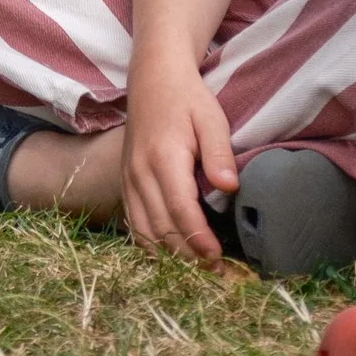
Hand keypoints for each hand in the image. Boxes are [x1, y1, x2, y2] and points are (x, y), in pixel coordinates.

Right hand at [121, 59, 238, 262]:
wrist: (153, 80)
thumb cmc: (187, 99)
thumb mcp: (210, 118)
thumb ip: (218, 153)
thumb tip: (230, 186)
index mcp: (163, 158)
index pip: (179, 209)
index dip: (197, 239)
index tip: (217, 258)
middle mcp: (140, 173)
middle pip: (161, 227)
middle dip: (187, 257)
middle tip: (216, 275)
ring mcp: (128, 180)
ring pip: (144, 231)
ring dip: (169, 257)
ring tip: (197, 274)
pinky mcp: (125, 183)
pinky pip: (134, 223)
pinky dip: (150, 245)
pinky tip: (169, 258)